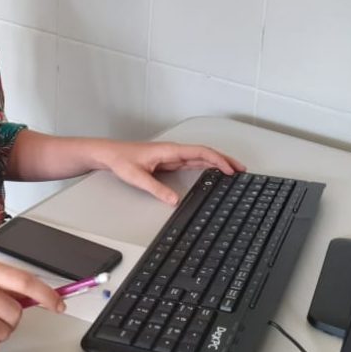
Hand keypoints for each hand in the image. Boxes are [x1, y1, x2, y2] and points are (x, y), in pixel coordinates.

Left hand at [98, 141, 244, 205]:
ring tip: (233, 171)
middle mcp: (173, 151)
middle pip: (204, 153)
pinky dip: (206, 166)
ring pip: (200, 157)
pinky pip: (192, 162)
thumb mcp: (137, 177)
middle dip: (224, 160)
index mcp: (169, 150)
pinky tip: (212, 172)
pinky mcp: (168, 162)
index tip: (230, 169)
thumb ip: (156, 188)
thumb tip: (174, 200)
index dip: (217, 159)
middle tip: (241, 170)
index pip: (199, 152)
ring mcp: (172, 156)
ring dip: (217, 162)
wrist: (109, 154)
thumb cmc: (121, 160)